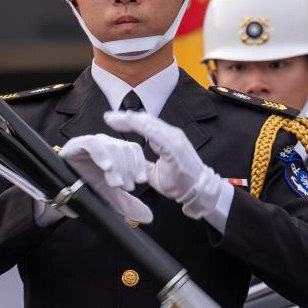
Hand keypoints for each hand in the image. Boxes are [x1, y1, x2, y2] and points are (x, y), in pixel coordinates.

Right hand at [34, 134, 152, 226]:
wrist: (61, 192)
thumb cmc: (85, 189)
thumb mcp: (109, 198)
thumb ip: (128, 205)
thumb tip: (148, 216)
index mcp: (116, 152)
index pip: (133, 150)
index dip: (138, 164)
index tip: (140, 181)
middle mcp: (105, 144)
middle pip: (124, 147)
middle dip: (127, 168)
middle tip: (125, 186)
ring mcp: (91, 142)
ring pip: (111, 145)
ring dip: (116, 165)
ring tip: (115, 182)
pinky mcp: (77, 144)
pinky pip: (92, 144)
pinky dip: (101, 155)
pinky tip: (106, 167)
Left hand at [104, 111, 231, 228]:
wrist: (199, 191)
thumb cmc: (180, 182)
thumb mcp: (154, 172)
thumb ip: (143, 164)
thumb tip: (128, 163)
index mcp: (166, 138)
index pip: (145, 125)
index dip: (129, 121)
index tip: (112, 120)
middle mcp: (171, 134)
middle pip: (145, 120)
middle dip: (125, 118)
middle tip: (108, 116)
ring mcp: (174, 138)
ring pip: (149, 123)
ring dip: (130, 120)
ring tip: (113, 119)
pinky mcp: (174, 145)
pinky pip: (155, 133)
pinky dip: (141, 126)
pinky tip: (130, 122)